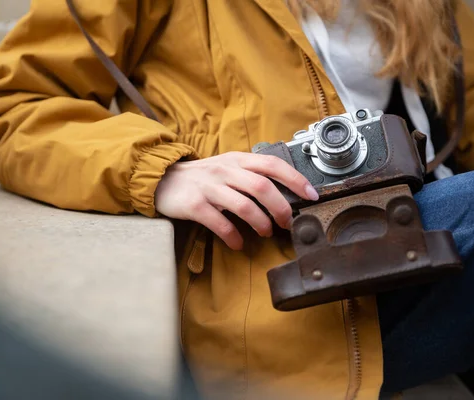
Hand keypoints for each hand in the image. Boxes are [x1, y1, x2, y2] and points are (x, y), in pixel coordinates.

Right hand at [154, 151, 318, 249]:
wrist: (163, 180)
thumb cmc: (201, 177)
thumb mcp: (227, 167)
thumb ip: (250, 175)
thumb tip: (282, 194)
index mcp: (237, 159)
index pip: (272, 164)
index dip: (295, 179)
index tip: (311, 195)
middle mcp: (224, 170)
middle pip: (262, 187)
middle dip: (281, 208)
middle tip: (287, 223)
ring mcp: (209, 187)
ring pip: (244, 205)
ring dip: (261, 223)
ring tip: (265, 233)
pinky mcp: (194, 205)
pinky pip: (219, 223)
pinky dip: (233, 236)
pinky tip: (237, 243)